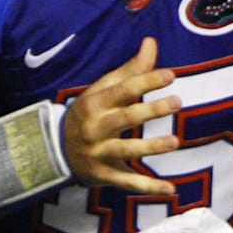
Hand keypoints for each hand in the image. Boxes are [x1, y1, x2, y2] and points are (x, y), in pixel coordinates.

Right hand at [60, 37, 180, 195]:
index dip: (145, 81)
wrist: (55, 150)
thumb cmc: (88, 114)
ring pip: (126, 150)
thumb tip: (151, 42)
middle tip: (177, 102)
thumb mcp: (102, 90)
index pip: (122, 90)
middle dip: (150, 110)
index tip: (170, 74)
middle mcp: (95, 128)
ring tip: (175, 141)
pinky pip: (128, 182)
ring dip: (150, 148)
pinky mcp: (104, 175)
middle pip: (125, 118)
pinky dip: (148, 188)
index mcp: (95, 103)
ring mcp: (99, 153)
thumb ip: (130, 70)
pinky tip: (171, 190)